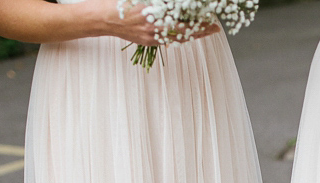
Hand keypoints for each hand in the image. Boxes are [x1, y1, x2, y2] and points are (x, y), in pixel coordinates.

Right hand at [93, 0, 221, 45]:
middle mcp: (154, 27)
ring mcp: (152, 37)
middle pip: (184, 30)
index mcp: (154, 13)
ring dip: (193, 34)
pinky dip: (180, 37)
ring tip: (206, 31)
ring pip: (178, 38)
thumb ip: (161, 3)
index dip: (196, 17)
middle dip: (200, 29)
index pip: (182, 16)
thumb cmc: (123, 3)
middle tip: (214, 27)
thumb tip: (177, 4)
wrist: (105, 18)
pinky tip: (188, 34)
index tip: (208, 16)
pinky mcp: (148, 42)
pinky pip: (169, 41)